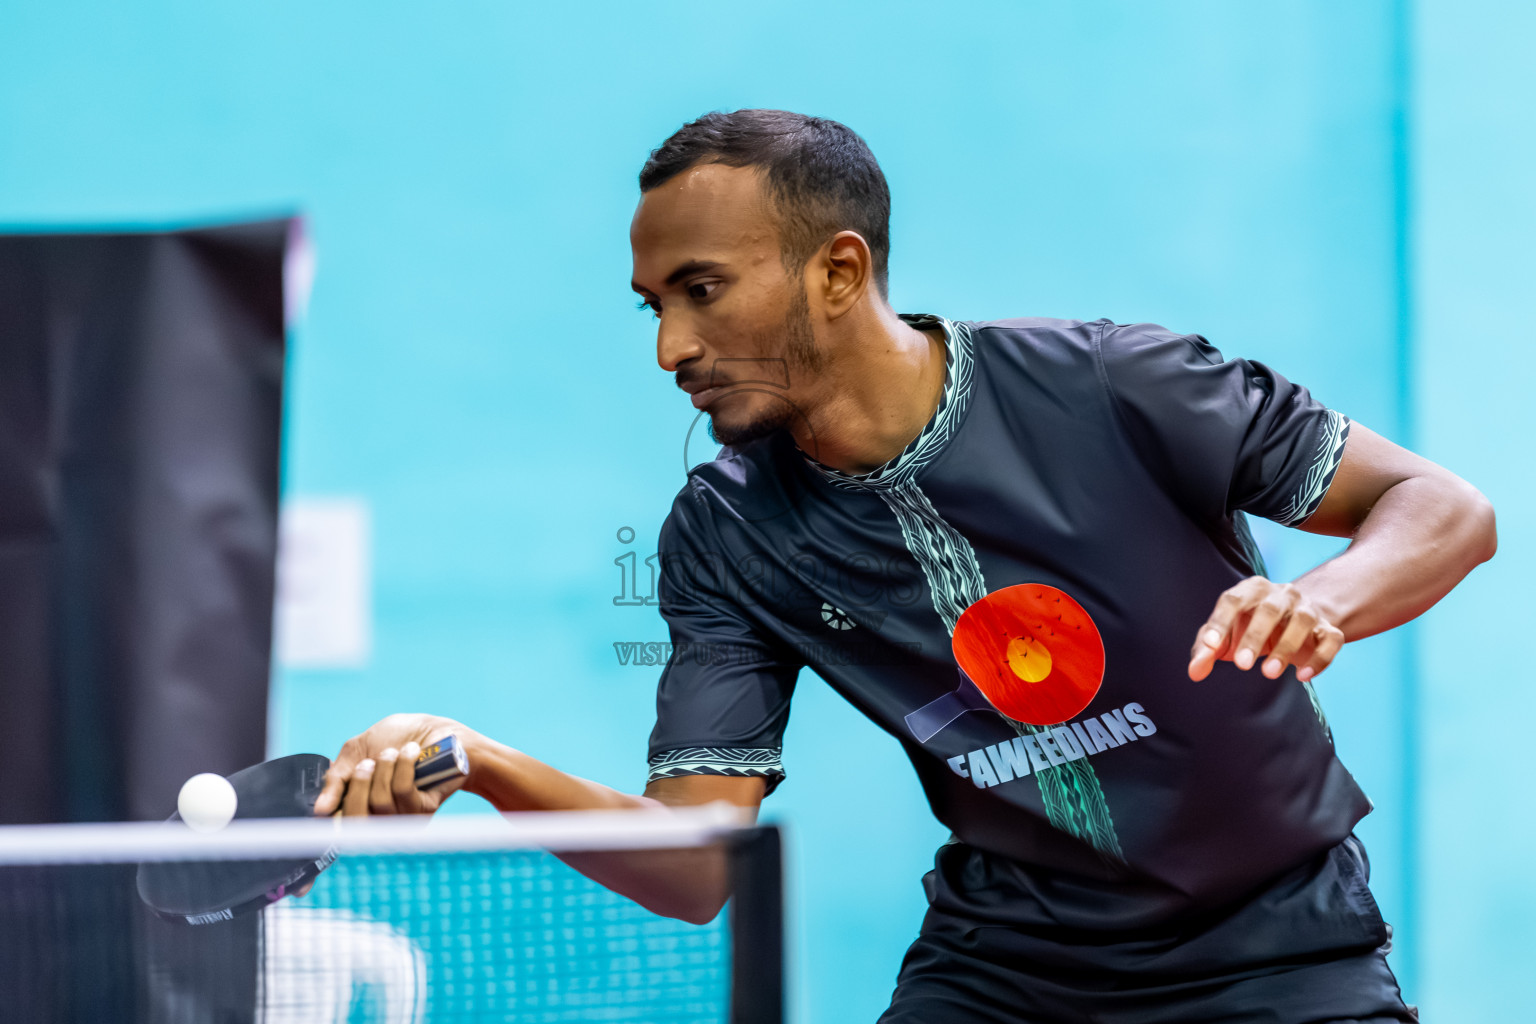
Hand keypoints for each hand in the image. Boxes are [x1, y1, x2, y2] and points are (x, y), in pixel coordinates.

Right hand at [313, 713, 471, 817]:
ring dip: (385, 767)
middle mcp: (379, 819)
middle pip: (355, 819)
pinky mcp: (424, 810)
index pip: (339, 825)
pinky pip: (403, 791)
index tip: (336, 789)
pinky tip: (412, 752)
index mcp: (359, 806)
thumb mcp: (357, 751)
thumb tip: (320, 810)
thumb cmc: (396, 739)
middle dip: (358, 782)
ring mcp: (401, 818)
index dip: (331, 811)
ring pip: (379, 801)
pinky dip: (403, 765)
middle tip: (369, 761)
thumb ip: (337, 778)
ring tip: (394, 751)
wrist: (436, 730)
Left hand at [1187, 577, 1344, 683]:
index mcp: (1251, 589)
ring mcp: (1308, 609)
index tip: (1211, 646)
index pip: (1233, 600)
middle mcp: (1281, 594)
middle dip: (1254, 637)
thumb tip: (1194, 671)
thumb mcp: (1226, 635)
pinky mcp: (1328, 628)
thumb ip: (1207, 649)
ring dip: (1286, 647)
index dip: (1221, 622)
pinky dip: (1320, 658)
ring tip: (1268, 672)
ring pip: (1302, 621)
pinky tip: (1303, 676)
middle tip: (1241, 665)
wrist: (1296, 621)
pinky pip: (1331, 639)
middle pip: (1268, 609)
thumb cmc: (1250, 626)